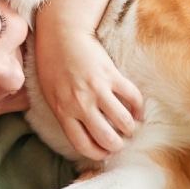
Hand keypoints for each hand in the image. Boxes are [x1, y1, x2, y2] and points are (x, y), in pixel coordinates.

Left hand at [34, 26, 143, 160]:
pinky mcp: (111, 75)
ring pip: (123, 121)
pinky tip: (138, 111)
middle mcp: (81, 104)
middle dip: (117, 145)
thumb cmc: (52, 65)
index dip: (98, 154)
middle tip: (120, 142)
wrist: (61, 35)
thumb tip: (83, 131)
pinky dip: (138, 107)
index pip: (83, 144)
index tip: (104, 153)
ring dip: (130, 128)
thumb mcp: (51, 95)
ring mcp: (97, 90)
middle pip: (106, 138)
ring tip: (130, 127)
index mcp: (63, 112)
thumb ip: (66, 113)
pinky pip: (132, 97)